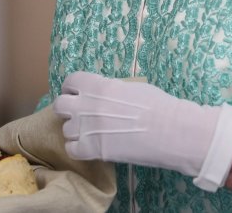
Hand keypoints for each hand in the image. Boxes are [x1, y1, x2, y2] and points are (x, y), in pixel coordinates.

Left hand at [53, 72, 231, 190]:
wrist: (171, 130)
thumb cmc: (159, 105)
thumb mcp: (132, 88)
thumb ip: (111, 90)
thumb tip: (105, 95)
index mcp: (98, 85)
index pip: (71, 82)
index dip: (72, 89)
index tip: (76, 95)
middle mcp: (87, 104)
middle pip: (60, 105)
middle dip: (68, 110)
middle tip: (80, 116)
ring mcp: (87, 128)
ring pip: (66, 130)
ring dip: (76, 132)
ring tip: (91, 135)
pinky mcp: (92, 150)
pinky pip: (71, 149)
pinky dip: (79, 150)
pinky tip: (91, 149)